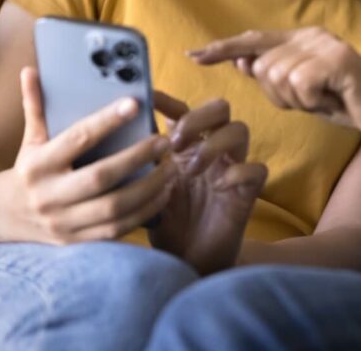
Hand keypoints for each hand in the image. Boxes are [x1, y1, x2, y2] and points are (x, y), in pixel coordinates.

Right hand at [9, 67, 174, 242]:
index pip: (77, 138)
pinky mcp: (78, 242)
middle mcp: (49, 196)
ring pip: (113, 208)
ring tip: (171, 167)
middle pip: (100, 177)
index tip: (135, 103)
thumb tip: (30, 70)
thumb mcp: (30, 139)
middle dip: (136, 157)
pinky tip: (164, 194)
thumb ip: (35, 106)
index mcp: (38, 165)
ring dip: (148, 187)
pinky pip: (118, 229)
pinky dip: (145, 212)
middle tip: (164, 141)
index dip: (107, 121)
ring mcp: (63, 223)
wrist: (3, 216)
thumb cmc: (29, 169)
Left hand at [147, 92, 266, 274]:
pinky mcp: (247, 193)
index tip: (146, 97)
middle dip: (198, 116)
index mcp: (185, 148)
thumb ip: (137, 167)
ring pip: (239, 130)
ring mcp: (231, 169)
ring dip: (214, 143)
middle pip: (219, 108)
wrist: (188, 264)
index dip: (167, 99)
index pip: (182, 110)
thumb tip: (104, 143)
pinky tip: (219, 186)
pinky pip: (255, 169)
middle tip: (174, 141)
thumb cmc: (166, 227)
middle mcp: (211, 152)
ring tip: (191, 167)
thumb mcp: (144, 193)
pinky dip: (238, 171)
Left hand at [187, 28, 360, 148]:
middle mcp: (311, 35)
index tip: (194, 55)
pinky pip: (300, 84)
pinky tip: (331, 100)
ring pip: (279, 77)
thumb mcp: (301, 92)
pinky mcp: (337, 60)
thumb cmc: (344, 102)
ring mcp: (325, 45)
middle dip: (279, 95)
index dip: (223, 47)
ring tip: (323, 99)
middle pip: (263, 67)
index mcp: (301, 38)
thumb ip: (273, 76)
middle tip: (310, 100)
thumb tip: (240, 61)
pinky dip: (312, 101)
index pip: (253, 40)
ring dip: (298, 100)